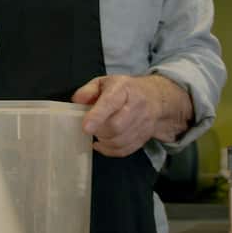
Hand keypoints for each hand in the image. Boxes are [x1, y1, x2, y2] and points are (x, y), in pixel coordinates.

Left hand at [72, 75, 192, 156]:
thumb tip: (77, 101)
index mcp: (123, 89)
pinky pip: (124, 150)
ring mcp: (142, 123)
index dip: (97, 116)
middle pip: (116, 126)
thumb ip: (88, 91)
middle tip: (91, 127)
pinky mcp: (143, 137)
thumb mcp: (104, 82)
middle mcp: (136, 106)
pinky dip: (109, 150)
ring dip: (103, 141)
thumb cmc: (124, 90)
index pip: (110, 103)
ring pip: (119, 141)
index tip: (86, 127)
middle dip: (99, 130)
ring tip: (98, 133)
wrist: (154, 98)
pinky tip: (102, 144)